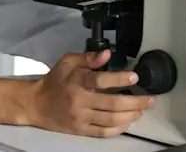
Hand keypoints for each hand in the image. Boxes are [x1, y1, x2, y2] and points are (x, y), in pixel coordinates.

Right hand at [25, 49, 154, 137]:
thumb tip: (106, 55)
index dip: (119, 78)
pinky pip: (103, 132)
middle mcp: (79, 100)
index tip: (134, 76)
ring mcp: (81, 117)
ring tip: (141, 110)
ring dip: (131, 115)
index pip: (100, 80)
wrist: (36, 104)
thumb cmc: (53, 82)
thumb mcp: (67, 62)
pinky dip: (119, 128)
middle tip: (149, 99)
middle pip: (112, 103)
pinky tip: (127, 122)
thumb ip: (88, 58)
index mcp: (77, 81)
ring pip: (111, 119)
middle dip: (135, 102)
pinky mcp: (81, 129)